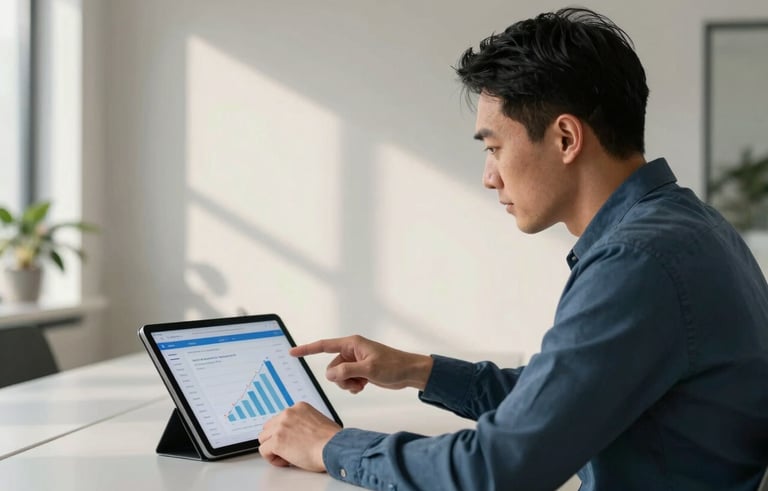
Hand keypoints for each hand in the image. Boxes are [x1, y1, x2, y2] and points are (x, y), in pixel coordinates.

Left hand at [258, 402, 340, 471]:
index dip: (285, 432)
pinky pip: (264, 451)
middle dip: (275, 439)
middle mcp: (288, 413)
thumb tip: (299, 432)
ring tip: (287, 456)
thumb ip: (305, 422)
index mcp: (299, 407)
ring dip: (273, 448)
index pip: (281, 418)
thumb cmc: (332, 439)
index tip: (291, 440)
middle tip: (288, 449)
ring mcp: (281, 426)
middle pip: (269, 427)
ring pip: (264, 438)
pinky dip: (273, 459)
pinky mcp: (277, 441)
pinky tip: (285, 461)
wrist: (334, 447)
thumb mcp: (319, 421)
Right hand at [290, 335, 433, 393]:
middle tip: (357, 381)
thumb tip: (330, 374)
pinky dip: (352, 386)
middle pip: (332, 368)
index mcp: (351, 344)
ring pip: (338, 376)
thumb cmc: (394, 365)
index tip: (292, 352)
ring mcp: (355, 361)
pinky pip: (346, 381)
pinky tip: (364, 386)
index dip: (307, 349)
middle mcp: (351, 351)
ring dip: (347, 384)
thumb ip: (347, 371)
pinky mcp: (360, 370)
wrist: (409, 373)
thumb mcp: (369, 369)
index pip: (324, 346)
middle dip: (341, 378)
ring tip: (362, 383)